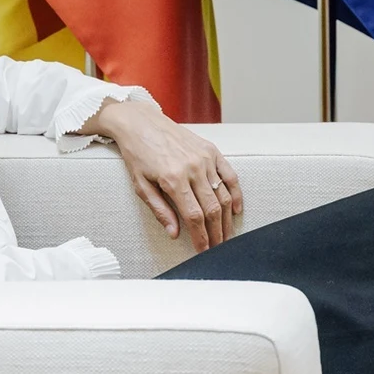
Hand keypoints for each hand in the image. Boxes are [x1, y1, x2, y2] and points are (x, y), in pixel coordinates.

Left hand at [89, 100, 242, 249]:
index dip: (201, 237)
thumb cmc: (137, 154)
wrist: (141, 122)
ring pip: (223, 195)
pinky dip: (236, 194)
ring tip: (226, 235)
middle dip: (217, 233)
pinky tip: (236, 209)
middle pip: (212, 209)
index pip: (194, 216)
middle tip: (218, 248)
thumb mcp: (140, 185)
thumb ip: (160, 210)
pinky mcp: (211, 150)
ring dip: (227, 219)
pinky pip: (230, 175)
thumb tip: (175, 233)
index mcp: (173, 179)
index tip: (203, 251)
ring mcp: (205, 158)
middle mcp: (193, 168)